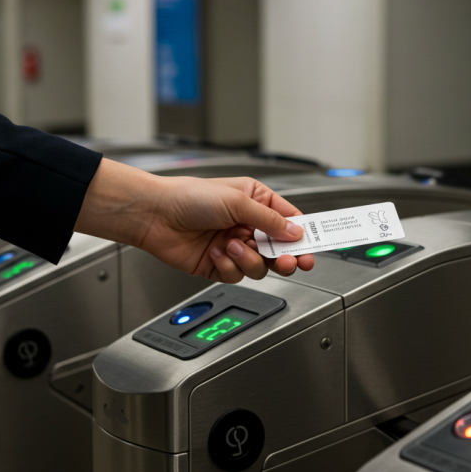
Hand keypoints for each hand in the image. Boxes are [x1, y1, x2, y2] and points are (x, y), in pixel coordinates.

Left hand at [75, 158, 314, 282]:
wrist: (155, 216)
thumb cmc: (190, 197)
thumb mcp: (238, 201)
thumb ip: (270, 220)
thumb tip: (295, 233)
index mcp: (257, 202)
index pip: (290, 222)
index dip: (304, 237)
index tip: (314, 248)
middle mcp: (248, 225)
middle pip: (280, 249)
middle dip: (285, 257)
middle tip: (288, 261)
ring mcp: (235, 246)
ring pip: (261, 266)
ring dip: (248, 259)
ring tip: (231, 246)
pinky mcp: (220, 265)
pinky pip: (238, 274)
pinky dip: (228, 266)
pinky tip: (214, 253)